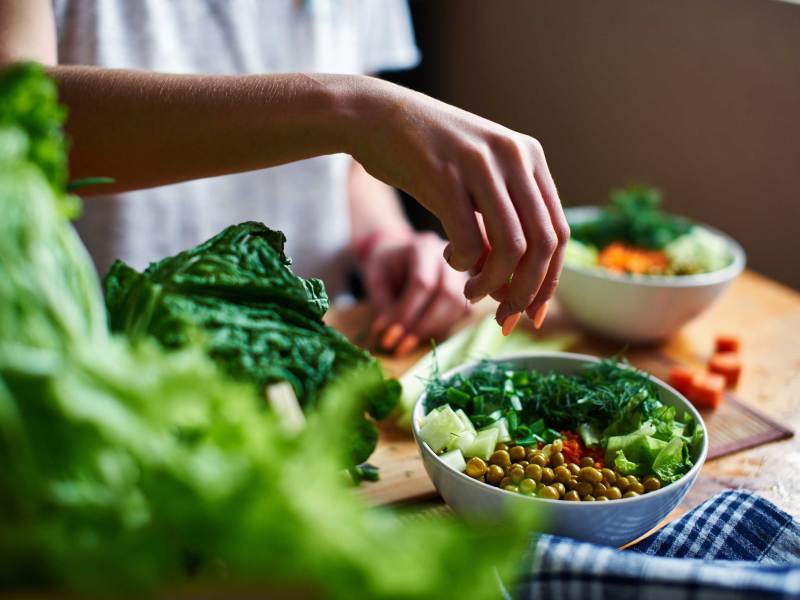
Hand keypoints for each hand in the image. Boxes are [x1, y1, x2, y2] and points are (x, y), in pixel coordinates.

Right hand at [339, 78, 568, 331]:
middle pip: (543, 245)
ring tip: (472, 293)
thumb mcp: (475, 183)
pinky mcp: (445, 175)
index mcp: (529, 157)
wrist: (375, 116)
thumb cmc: (425, 157)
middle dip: (527, 292)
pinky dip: (462, 264)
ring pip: (512, 248)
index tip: (533, 313)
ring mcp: (481, 163)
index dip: (549, 281)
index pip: (558, 231)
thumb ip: (499, 225)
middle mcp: (514, 156)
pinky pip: (469, 241)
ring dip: (493, 285)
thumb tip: (514, 290)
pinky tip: (448, 259)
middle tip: (504, 317)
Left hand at [359, 231, 469, 356]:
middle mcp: (448, 258)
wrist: (397, 254)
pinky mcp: (465, 288)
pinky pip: (461, 312)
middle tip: (400, 345)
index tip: (388, 336)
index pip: (421, 283)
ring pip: (457, 305)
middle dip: (423, 325)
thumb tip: (390, 335)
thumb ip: (383, 305)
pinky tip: (422, 335)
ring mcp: (461, 272)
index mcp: (422, 247)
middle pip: (446, 294)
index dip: (406, 313)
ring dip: (433, 330)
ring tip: (408, 344)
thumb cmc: (384, 266)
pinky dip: (442, 327)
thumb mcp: (374, 280)